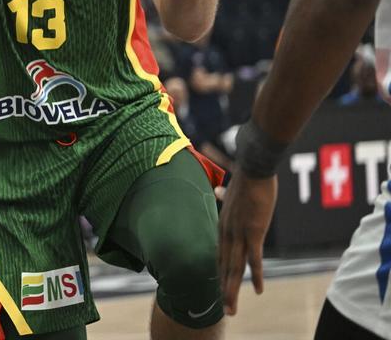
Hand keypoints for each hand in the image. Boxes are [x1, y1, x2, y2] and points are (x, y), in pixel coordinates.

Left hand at [218, 170, 276, 315]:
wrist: (252, 167)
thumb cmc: (246, 178)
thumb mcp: (232, 190)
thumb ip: (225, 195)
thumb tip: (218, 190)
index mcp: (224, 225)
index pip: (220, 254)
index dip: (220, 273)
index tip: (219, 288)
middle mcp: (227, 232)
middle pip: (225, 266)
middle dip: (224, 289)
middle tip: (224, 309)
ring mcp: (239, 233)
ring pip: (235, 268)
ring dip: (233, 290)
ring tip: (231, 309)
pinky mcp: (253, 231)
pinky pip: (254, 259)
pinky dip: (257, 276)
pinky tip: (258, 290)